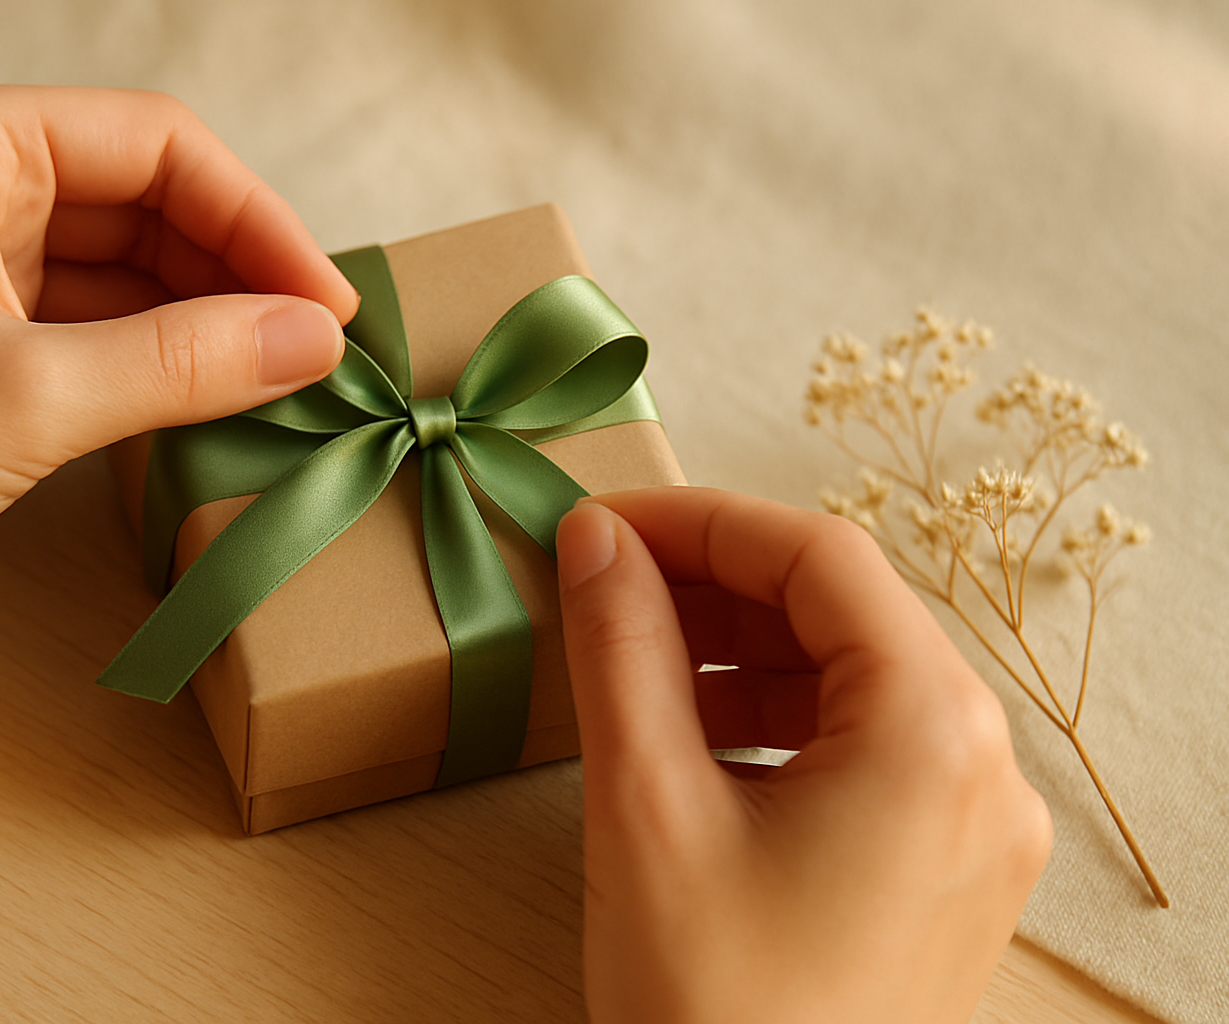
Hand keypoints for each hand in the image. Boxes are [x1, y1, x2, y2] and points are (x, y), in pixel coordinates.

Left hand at [0, 85, 356, 675]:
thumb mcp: (32, 399)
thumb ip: (186, 361)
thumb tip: (314, 340)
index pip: (156, 146)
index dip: (257, 219)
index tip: (326, 303)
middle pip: (154, 199)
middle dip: (242, 270)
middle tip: (320, 349)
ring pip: (136, 265)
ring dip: (212, 318)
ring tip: (288, 377)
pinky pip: (106, 322)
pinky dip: (167, 357)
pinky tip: (223, 397)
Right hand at [555, 487, 1050, 1023]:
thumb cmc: (715, 1011)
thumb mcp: (647, 808)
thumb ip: (621, 651)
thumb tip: (595, 543)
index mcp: (934, 734)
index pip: (822, 560)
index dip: (703, 523)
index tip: (606, 525)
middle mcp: (981, 770)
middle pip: (845, 615)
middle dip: (716, 587)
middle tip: (607, 582)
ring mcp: (971, 828)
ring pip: (852, 682)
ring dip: (740, 654)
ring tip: (634, 661)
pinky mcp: (939, 874)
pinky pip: (861, 753)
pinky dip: (774, 723)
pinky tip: (690, 737)